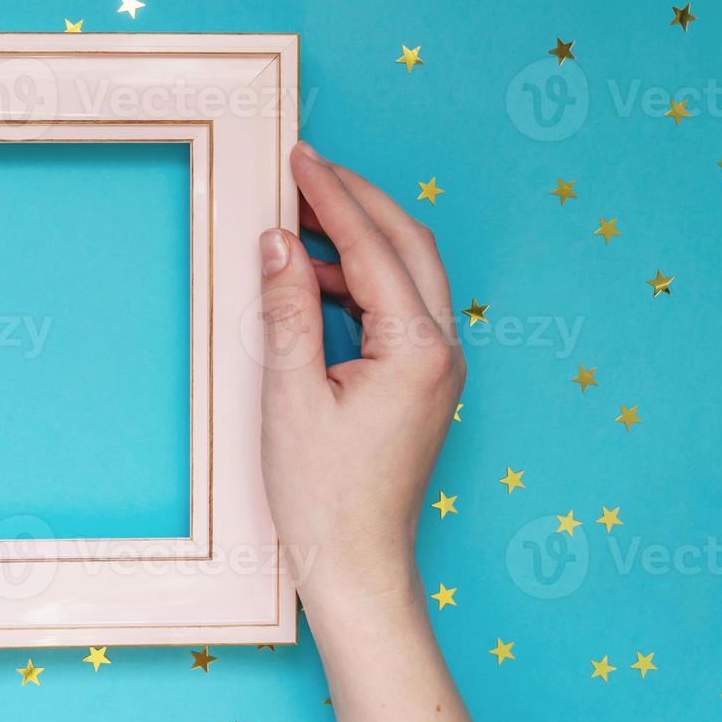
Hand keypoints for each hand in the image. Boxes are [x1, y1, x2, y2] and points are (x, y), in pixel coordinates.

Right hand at [259, 141, 463, 617]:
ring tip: (300, 221)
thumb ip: (287, 310)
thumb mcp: (290, 396)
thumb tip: (278, 242)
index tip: (298, 157)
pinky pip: (401, 305)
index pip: (373, 245)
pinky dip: (362, 279)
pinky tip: (316, 282)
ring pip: (410, 270)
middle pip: (409, 242)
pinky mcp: (426, 380)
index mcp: (416, 350)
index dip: (331, 195)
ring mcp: (441, 365)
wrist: (357, 564)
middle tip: (306, 168)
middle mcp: (443, 350)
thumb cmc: (323, 496)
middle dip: (357, 198)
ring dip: (361, 237)